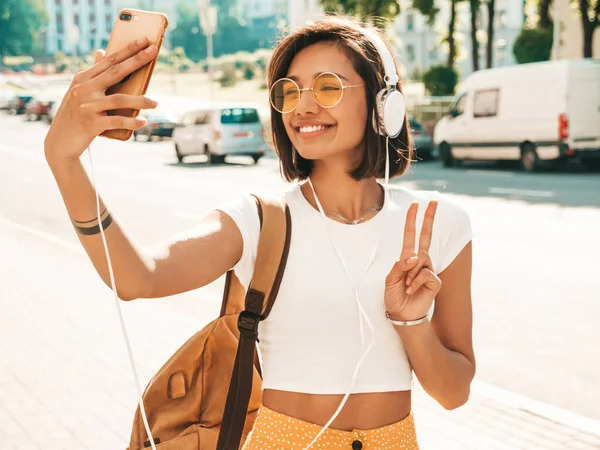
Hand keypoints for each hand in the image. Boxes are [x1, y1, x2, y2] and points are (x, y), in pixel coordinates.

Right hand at [44, 37, 158, 164]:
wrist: (60, 142)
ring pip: (120, 99)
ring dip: (141, 100)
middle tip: (154, 51)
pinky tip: (143, 122)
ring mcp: (87, 106)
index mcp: (83, 79)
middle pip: (116, 72)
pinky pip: (117, 121)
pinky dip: (132, 121)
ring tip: (155, 103)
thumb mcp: (79, 92)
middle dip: (137, 60)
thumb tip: (101, 52)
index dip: (128, 50)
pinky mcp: (91, 124)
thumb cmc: (76, 115)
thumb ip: (93, 74)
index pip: (109, 61)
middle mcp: (83, 89)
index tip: (144, 40)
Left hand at [384, 200, 439, 320]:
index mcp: (407, 258)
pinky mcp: (435, 280)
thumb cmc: (395, 296)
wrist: (402, 314)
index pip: (411, 235)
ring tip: (406, 286)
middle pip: (426, 236)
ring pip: (421, 259)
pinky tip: (412, 290)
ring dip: (410, 274)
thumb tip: (415, 256)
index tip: (416, 204)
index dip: (412, 220)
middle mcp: (419, 261)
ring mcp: (428, 270)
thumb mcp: (390, 280)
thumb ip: (400, 266)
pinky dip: (416, 282)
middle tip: (434, 201)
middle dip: (429, 218)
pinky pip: (425, 273)